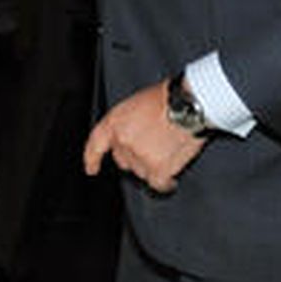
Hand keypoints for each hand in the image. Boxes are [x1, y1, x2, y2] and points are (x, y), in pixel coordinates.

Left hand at [82, 82, 206, 191]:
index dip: (92, 158)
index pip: (96, 143)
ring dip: (152, 166)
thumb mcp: (136, 103)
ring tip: (169, 149)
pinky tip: (171, 178)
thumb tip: (133, 137)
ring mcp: (139, 155)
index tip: (92, 168)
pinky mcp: (157, 168)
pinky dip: (165, 182)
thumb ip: (128, 123)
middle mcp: (123, 140)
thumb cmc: (168, 98)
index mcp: (115, 121)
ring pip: (141, 172)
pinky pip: (158, 183)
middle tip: (154, 146)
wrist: (188, 104)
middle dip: (135, 157)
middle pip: (123, 160)